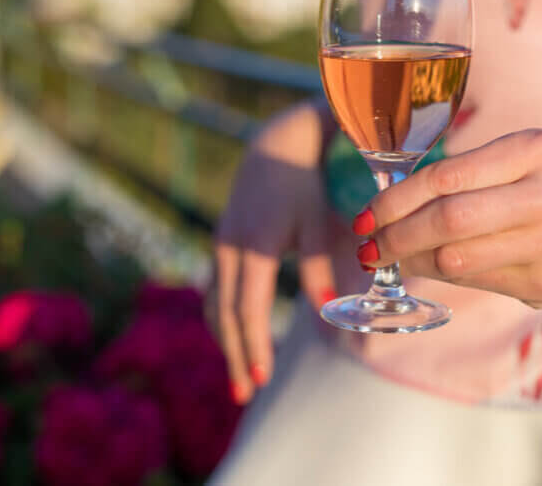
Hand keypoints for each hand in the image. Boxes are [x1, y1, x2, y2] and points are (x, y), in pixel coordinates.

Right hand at [214, 100, 335, 403]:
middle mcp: (230, 249)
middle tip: (245, 394)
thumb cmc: (303, 185)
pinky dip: (222, 317)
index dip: (254, 345)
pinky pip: (215, 290)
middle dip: (236, 356)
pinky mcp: (221, 243)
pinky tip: (233, 336)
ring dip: (226, 341)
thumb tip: (327, 309)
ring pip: (215, 305)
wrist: (274, 147)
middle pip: (226, 316)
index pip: (249, 309)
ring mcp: (220, 246)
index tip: (261, 379)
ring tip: (240, 375)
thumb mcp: (316, 222)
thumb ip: (317, 266)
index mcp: (254, 246)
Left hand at [357, 130, 541, 308]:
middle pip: (448, 220)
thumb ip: (466, 174)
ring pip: (457, 258)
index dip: (395, 199)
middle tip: (369, 246)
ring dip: (412, 260)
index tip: (366, 215)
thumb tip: (388, 206)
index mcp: (533, 150)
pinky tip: (428, 267)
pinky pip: (474, 281)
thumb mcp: (521, 159)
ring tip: (391, 257)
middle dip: (396, 235)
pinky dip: (440, 274)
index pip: (445, 176)